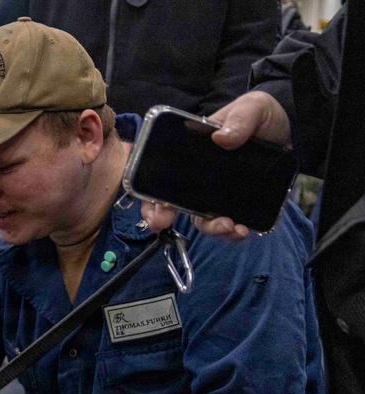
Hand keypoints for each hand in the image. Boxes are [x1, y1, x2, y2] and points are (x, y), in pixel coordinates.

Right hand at [141, 92, 290, 238]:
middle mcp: (198, 176)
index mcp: (191, 152)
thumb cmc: (264, 115)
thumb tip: (222, 137)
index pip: (160, 173)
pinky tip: (243, 230)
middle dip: (163, 217)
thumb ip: (240, 119)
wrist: (297, 131)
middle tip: (164, 225)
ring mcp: (217, 193)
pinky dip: (232, 233)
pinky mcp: (238, 204)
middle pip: (171, 201)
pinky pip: (229, 223)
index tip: (152, 208)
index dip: (148, 193)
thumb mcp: (253, 107)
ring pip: (201, 218)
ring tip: (227, 227)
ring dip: (208, 228)